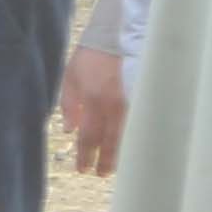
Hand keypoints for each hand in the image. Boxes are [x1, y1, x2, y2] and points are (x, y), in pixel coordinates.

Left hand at [58, 46, 127, 176]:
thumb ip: (68, 106)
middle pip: (109, 141)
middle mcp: (113, 104)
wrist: (116, 36)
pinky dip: (132, 138)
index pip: (89, 136)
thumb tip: (69, 131)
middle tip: (101, 174)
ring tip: (115, 166)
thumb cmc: (89, 58)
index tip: (83, 169)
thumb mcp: (70, 79)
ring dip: (120, 153)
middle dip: (105, 160)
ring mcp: (131, 101)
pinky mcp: (142, 97)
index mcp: (93, 100)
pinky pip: (136, 123)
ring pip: (126, 135)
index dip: (86, 155)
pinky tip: (130, 146)